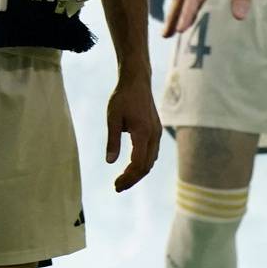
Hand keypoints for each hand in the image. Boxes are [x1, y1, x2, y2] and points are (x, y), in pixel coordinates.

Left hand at [105, 72, 161, 191]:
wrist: (137, 81)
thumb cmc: (123, 97)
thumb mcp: (113, 117)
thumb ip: (112, 140)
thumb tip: (109, 161)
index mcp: (143, 132)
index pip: (138, 164)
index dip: (128, 178)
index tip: (115, 185)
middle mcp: (154, 135)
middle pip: (146, 166)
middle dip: (132, 179)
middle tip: (117, 187)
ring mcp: (157, 133)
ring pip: (151, 161)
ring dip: (138, 173)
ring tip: (123, 180)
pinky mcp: (156, 130)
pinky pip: (152, 153)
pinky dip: (143, 164)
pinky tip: (132, 167)